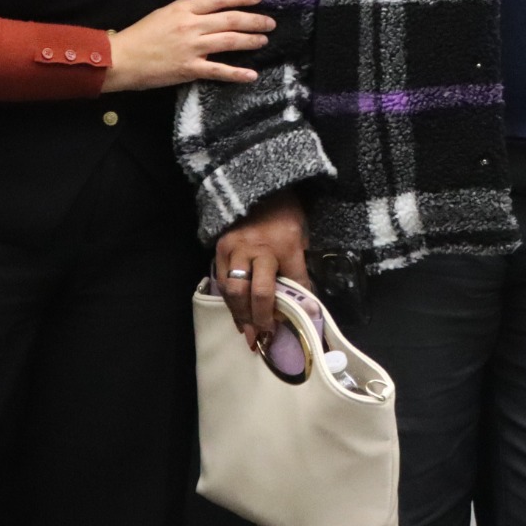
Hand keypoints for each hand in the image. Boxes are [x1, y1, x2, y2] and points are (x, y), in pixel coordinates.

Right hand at [105, 0, 272, 92]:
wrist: (121, 59)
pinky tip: (251, 74)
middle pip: (231, 20)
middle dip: (254, 20)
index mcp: (184, 10)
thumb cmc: (140, 35)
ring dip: (250, 40)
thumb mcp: (162, 13)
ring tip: (263, 40)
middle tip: (270, 22)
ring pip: (229, 41)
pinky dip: (237, 73)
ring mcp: (192, 48)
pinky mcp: (189, 69)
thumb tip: (205, 6)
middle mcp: (191, 26)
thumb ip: (185, 9)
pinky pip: (219, 71)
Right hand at [213, 188, 310, 349]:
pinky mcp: (219, 249)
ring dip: (241, 316)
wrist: (257, 186)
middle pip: (256, 293)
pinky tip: (237, 317)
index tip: (295, 325)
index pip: (293, 283)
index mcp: (285, 244)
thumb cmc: (284, 213)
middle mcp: (257, 248)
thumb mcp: (301, 236)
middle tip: (264, 339)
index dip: (295, 306)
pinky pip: (222, 281)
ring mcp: (235, 249)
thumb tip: (306, 301)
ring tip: (248, 334)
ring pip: (234, 291)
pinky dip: (229, 302)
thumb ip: (299, 268)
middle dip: (260, 319)